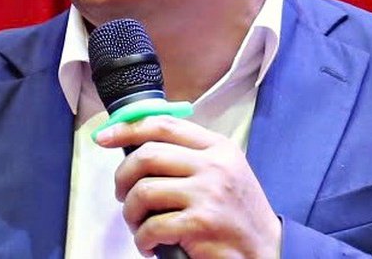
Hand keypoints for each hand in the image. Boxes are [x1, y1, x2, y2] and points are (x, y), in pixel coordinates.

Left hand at [96, 115, 281, 258]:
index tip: (103, 137)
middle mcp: (214, 165)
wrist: (268, 250)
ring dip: (130, 213)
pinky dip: (142, 239)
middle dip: (123, 178)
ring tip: (139, 225)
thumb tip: (139, 146)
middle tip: (123, 196)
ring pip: (143, 191)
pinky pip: (152, 226)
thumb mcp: (224, 171)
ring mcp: (208, 194)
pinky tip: (151, 245)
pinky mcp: (200, 225)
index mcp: (218, 147)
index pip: (163, 125)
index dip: (127, 128)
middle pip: (147, 156)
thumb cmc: (237, 213)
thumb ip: (190, 155)